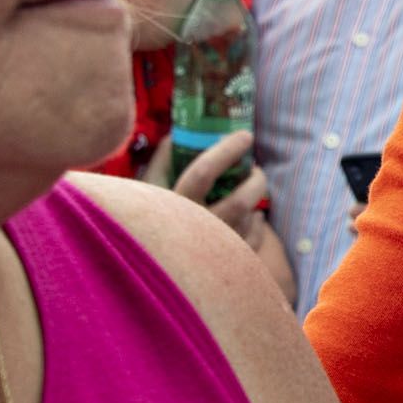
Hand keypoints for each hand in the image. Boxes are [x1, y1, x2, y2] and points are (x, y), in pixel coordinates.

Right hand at [139, 130, 292, 306]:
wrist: (146, 269)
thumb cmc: (147, 218)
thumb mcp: (147, 189)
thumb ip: (162, 160)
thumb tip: (179, 133)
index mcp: (173, 206)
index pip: (204, 172)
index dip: (227, 150)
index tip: (245, 135)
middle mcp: (195, 230)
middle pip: (239, 201)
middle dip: (255, 179)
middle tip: (254, 168)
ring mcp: (213, 249)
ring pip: (247, 218)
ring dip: (254, 197)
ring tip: (250, 186)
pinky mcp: (227, 264)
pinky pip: (253, 238)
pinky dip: (256, 223)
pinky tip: (251, 214)